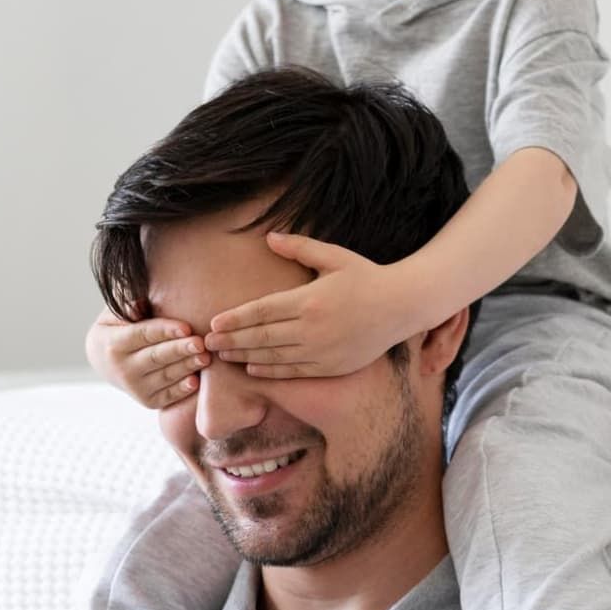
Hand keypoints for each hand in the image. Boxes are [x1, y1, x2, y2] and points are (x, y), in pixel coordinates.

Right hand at [84, 303, 209, 408]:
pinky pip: (168, 396)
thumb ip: (128, 306)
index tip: (186, 327)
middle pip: (156, 357)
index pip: (143, 335)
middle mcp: (123, 369)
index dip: (165, 331)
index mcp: (114, 344)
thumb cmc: (119, 328)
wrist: (105, 361)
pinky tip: (196, 381)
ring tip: (205, 358)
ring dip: (186, 367)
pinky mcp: (148, 401)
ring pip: (165, 376)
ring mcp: (135, 388)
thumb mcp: (115, 314)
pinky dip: (182, 389)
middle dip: (180, 350)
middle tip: (201, 343)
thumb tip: (140, 303)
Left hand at [204, 233, 415, 378]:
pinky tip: (253, 368)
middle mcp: (312, 328)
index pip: (261, 311)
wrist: (402, 306)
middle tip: (208, 343)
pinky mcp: (332, 366)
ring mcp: (322, 351)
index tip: (214, 322)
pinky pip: (294, 372)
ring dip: (245, 356)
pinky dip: (270, 370)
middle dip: (231, 340)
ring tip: (224, 355)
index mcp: (309, 299)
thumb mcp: (334, 256)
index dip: (235, 319)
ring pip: (274, 356)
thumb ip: (299, 248)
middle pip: (261, 337)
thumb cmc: (367, 276)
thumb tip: (269, 237)